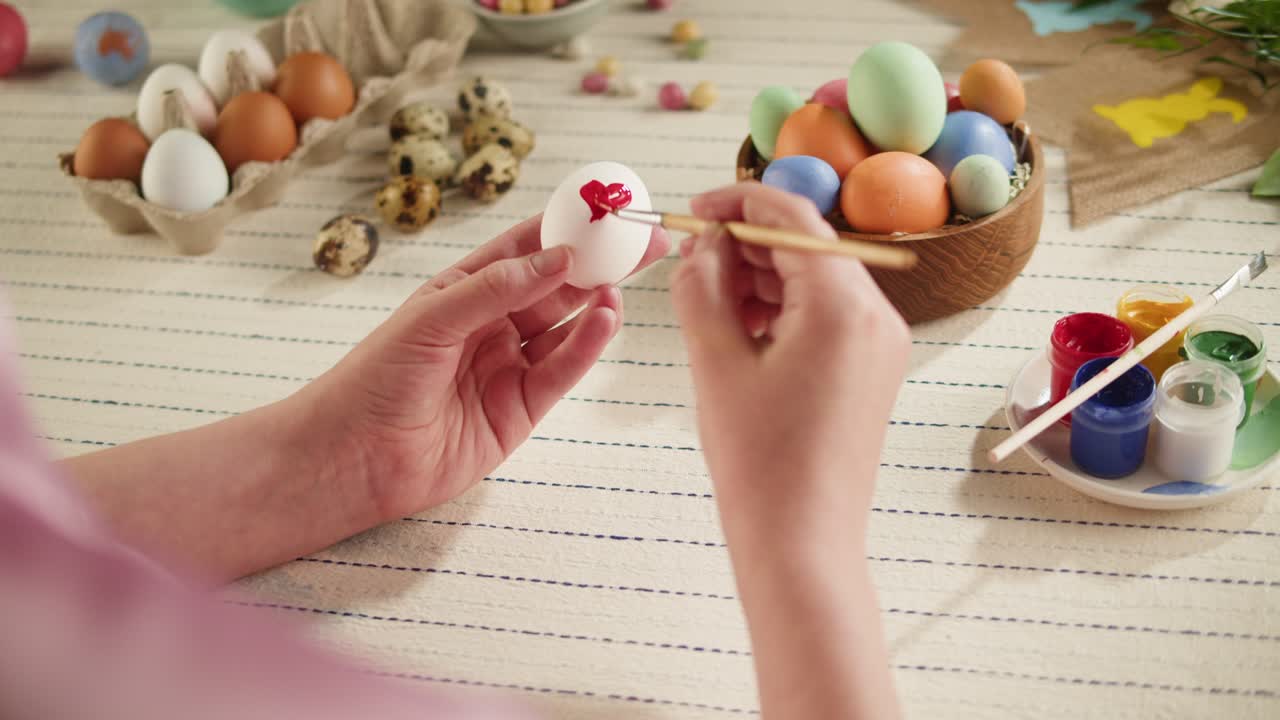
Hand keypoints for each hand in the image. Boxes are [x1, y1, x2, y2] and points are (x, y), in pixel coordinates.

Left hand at [303, 215, 669, 521]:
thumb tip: (559, 257)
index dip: (567, 228)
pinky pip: (562, 370)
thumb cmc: (375, 378)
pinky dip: (586, 346)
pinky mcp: (522, 408)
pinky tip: (604, 322)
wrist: (355, 457)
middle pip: (557, 286)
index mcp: (465, 290)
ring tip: (619, 286)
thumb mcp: (433, 318)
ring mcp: (509, 366)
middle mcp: (492, 324)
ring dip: (596, 305)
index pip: (526, 248)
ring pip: (566, 327)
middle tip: (644, 243)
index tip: (606, 210)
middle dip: (600, 263)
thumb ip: (498, 288)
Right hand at [672, 183, 909, 535]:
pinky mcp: (873, 369)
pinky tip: (741, 327)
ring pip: (817, 280)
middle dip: (748, 242)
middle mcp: (876, 315)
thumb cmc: (758, 462)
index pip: (792, 217)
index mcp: (842, 305)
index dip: (738, 201)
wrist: (803, 543)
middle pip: (808, 246)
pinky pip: (828, 315)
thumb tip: (704, 247)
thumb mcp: (716, 363)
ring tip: (708, 298)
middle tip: (692, 258)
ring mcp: (881, 343)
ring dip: (764, 276)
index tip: (694, 209)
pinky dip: (785, 308)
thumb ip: (703, 288)